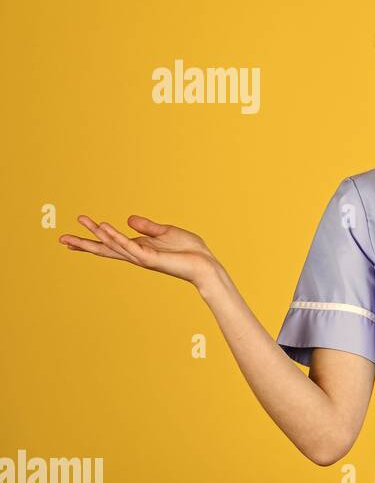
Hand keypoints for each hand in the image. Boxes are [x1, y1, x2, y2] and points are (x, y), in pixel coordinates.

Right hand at [58, 214, 220, 286]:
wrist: (205, 263)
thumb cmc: (189, 250)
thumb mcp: (166, 232)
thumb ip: (147, 226)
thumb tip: (128, 219)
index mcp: (139, 248)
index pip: (110, 244)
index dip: (92, 240)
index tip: (72, 239)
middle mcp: (136, 254)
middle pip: (105, 248)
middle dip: (84, 243)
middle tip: (61, 238)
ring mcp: (141, 257)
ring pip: (114, 244)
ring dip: (97, 233)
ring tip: (82, 222)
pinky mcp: (150, 258)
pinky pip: (129, 246)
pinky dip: (116, 237)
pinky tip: (104, 228)